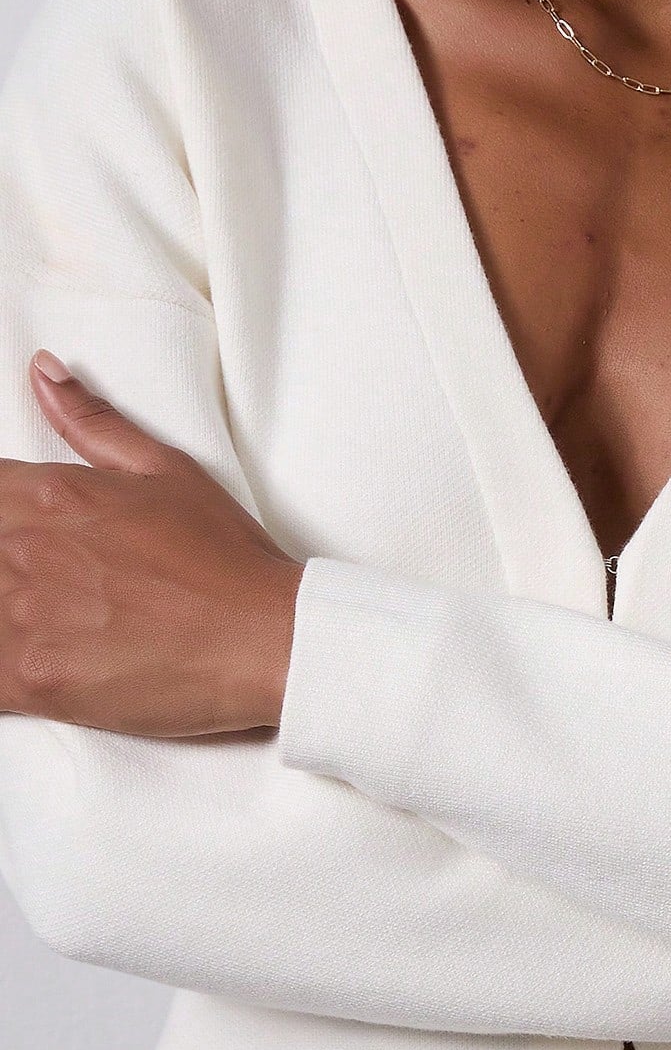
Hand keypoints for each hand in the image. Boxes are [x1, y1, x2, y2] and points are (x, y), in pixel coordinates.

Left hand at [0, 348, 304, 735]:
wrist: (265, 637)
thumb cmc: (226, 559)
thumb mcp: (167, 470)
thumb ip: (92, 422)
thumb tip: (43, 373)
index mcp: (53, 493)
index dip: (5, 515)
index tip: (25, 536)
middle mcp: (27, 548)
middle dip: (6, 566)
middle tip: (64, 583)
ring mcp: (24, 614)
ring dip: (5, 613)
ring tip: (59, 617)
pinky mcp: (32, 676)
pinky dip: (1, 665)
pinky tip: (33, 659)